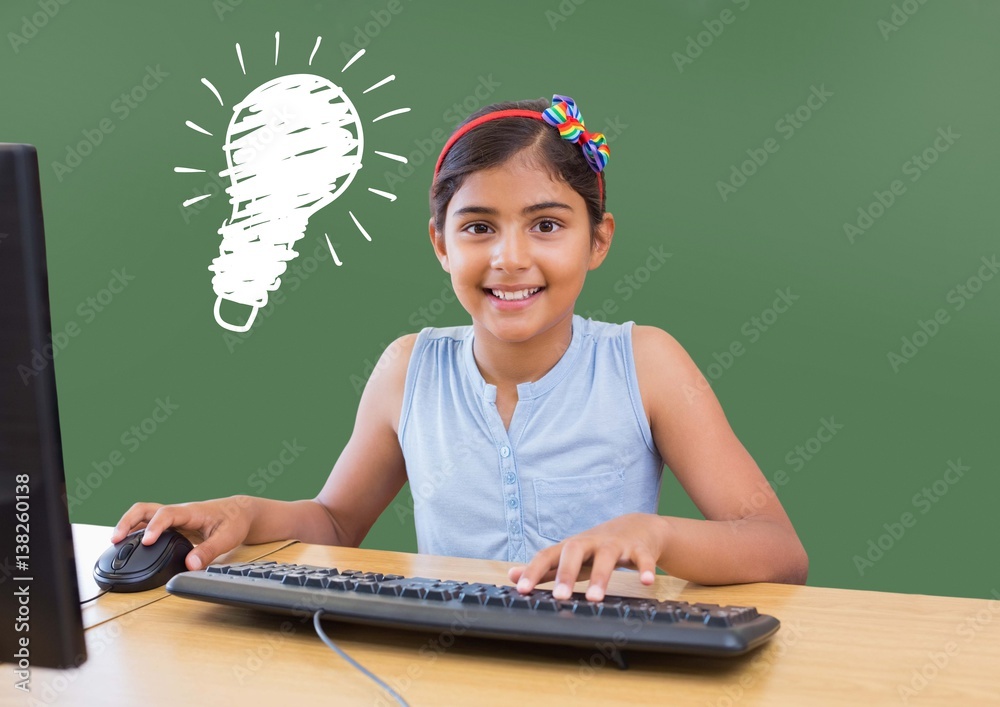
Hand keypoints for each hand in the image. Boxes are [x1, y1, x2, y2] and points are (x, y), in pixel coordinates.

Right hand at [110, 496, 254, 570]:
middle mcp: (178, 512)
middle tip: (116, 539)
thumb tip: (190, 566)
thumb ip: (209, 551)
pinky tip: (129, 546)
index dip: (155, 526)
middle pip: (146, 509)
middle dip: (128, 521)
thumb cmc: (234, 521)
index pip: (167, 514)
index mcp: (191, 512)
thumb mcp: (228, 537)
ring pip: (144, 516)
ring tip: (115, 543)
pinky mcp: (171, 525)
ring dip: (128, 526)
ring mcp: (173, 518)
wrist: (239, 512)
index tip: (146, 541)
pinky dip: (135, 532)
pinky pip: (148, 525)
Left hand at [507, 513, 665, 601]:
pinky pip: (642, 558)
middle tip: (560, 596)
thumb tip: (511, 575)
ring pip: (607, 557)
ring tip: (595, 598)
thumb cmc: (597, 547)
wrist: (638, 526)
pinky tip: (647, 582)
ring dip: (601, 577)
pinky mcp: (639, 549)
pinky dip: (645, 569)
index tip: (522, 590)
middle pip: (574, 551)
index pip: (547, 556)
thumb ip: (544, 568)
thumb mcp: (570, 555)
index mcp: (571, 547)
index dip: (533, 572)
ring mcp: (615, 544)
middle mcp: (591, 543)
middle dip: (566, 573)